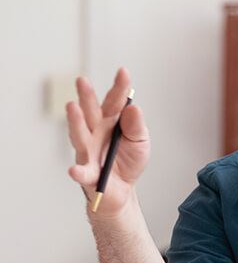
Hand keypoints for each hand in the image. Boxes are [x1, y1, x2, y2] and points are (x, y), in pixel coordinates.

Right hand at [66, 69, 150, 217]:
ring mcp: (88, 150)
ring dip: (75, 121)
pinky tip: (74, 169)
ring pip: (80, 134)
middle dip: (87, 96)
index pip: (115, 102)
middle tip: (83, 81)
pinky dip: (78, 171)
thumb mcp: (140, 142)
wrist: (122, 189)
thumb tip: (133, 108)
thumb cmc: (128, 161)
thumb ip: (136, 127)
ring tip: (72, 107)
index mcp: (112, 122)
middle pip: (91, 112)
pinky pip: (81, 171)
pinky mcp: (86, 172)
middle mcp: (96, 132)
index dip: (119, 88)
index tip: (123, 72)